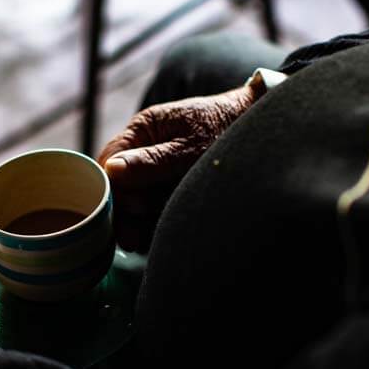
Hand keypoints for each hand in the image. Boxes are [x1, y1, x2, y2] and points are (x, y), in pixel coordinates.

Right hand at [97, 84, 256, 251]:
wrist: (261, 129)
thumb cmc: (227, 129)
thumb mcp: (191, 147)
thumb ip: (153, 161)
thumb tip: (112, 171)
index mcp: (142, 130)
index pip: (107, 162)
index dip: (111, 190)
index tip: (128, 212)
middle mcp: (143, 149)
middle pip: (117, 187)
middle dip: (124, 214)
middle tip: (135, 239)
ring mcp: (155, 170)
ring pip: (133, 202)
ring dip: (138, 222)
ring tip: (148, 239)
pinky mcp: (168, 187)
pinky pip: (151, 209)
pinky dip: (153, 222)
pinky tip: (161, 233)